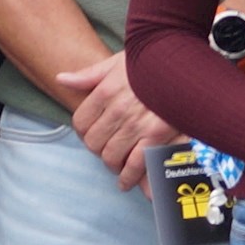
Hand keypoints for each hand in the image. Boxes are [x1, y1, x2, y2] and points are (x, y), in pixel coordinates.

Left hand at [50, 49, 166, 188]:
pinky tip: (126, 182)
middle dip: (98, 150)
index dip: (83, 133)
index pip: (81, 122)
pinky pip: (135, 164)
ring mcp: (136, 126)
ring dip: (112, 165)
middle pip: (94, 143)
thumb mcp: (117, 62)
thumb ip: (88, 75)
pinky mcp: (156, 136)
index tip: (90, 135)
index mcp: (105, 92)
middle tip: (106, 151)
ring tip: (116, 166)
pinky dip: (129, 177)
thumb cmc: (151, 62)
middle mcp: (117, 111)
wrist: (184, 65)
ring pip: (111, 157)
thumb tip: (61, 79)